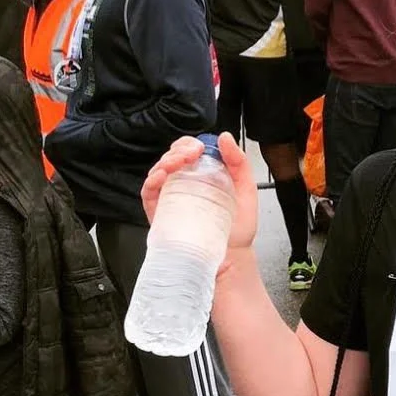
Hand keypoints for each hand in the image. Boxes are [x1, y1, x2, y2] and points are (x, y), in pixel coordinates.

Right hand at [140, 133, 258, 274]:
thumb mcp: (246, 189)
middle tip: (190, 154)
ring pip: (159, 171)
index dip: (190, 144)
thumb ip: (239, 162)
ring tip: (177, 163)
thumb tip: (226, 138)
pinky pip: (149, 193)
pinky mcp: (161, 213)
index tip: (200, 148)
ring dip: (165, 161)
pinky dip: (152, 181)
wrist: (232, 257)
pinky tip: (161, 177)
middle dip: (178, 150)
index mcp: (203, 176)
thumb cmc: (237, 229)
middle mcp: (185, 185)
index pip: (189, 151)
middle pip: (172, 157)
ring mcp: (172, 198)